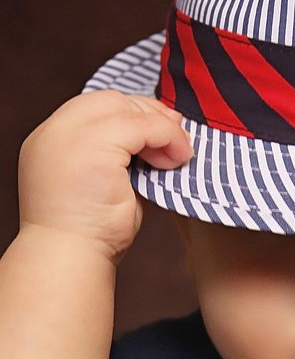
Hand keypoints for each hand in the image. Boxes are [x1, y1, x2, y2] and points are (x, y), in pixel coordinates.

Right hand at [18, 90, 192, 262]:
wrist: (71, 258)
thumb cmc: (91, 233)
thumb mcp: (103, 183)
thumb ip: (120, 158)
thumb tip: (158, 141)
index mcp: (51, 140)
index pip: (95, 108)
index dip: (132, 113)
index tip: (160, 130)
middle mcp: (55, 131)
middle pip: (110, 100)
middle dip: (148, 114)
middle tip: (178, 135)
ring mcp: (70, 136)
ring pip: (128, 109)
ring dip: (161, 128)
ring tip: (178, 154)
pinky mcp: (93, 147)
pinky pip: (142, 126)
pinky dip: (167, 138)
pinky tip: (177, 159)